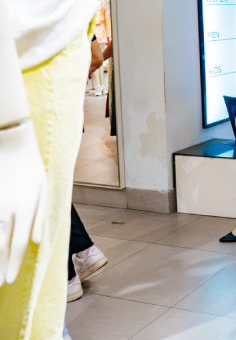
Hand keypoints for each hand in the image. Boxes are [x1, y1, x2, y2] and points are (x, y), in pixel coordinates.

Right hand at [0, 121, 47, 284]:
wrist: (10, 143)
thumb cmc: (30, 167)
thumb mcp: (43, 189)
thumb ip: (40, 217)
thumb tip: (35, 241)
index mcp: (25, 208)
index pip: (18, 244)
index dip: (13, 264)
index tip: (9, 280)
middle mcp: (7, 210)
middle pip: (0, 246)